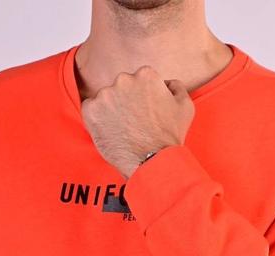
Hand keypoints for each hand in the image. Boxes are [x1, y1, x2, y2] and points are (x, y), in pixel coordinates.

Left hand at [80, 65, 194, 178]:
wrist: (151, 161)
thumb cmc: (168, 137)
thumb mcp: (185, 107)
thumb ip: (175, 87)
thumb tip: (168, 83)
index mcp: (145, 75)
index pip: (139, 81)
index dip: (141, 98)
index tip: (143, 112)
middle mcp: (124, 80)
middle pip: (121, 87)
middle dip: (125, 102)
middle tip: (132, 124)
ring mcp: (105, 95)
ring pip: (105, 98)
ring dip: (111, 111)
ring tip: (121, 130)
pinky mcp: (91, 111)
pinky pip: (90, 110)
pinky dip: (96, 119)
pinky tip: (109, 131)